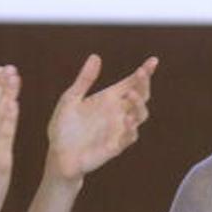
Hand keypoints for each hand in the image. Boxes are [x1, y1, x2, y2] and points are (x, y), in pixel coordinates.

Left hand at [45, 54, 156, 181]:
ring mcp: (119, 129)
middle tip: (140, 73)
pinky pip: (130, 137)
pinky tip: (127, 119)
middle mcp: (118, 112)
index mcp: (109, 98)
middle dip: (143, 84)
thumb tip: (96, 56)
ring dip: (139, 104)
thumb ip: (84, 80)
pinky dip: (131, 128)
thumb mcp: (71, 99)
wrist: (58, 155)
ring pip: (140, 115)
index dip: (144, 72)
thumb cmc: (63, 127)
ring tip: (130, 94)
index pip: (131, 83)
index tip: (153, 61)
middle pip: (140, 96)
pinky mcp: (116, 146)